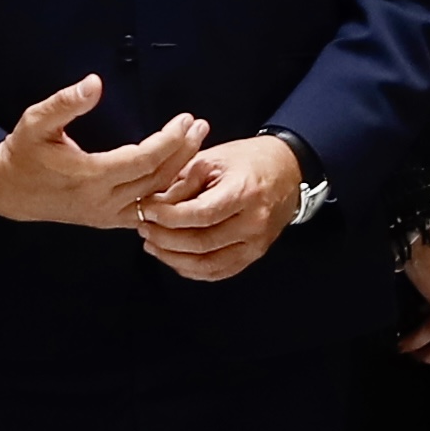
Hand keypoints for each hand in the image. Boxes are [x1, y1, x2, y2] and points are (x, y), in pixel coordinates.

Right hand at [0, 73, 205, 232]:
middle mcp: (104, 201)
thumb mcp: (36, 122)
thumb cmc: (24, 153)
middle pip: (158, 179)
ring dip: (183, 173)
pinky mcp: (109, 221)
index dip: (170, 140)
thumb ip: (65, 102)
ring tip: (199, 146)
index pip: (144, 159)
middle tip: (200, 126)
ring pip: (158, 199)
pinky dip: (169, 194)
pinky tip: (183, 173)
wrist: (9, 191)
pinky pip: (149, 211)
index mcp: (90, 176)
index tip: (185, 118)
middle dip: (184, 152)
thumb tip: (95, 83)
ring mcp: (108, 215)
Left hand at [140, 132, 306, 283]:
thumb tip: (153, 203)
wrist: (286, 170)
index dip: (168, 216)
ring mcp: (256, 244)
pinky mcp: (254, 256)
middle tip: (143, 228)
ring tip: (151, 244)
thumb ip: (182, 182)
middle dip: (165, 238)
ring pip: (207, 264)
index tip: (146, 210)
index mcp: (244, 192)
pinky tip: (173, 258)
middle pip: (200, 242)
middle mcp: (253, 222)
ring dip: (173, 258)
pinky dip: (191, 270)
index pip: (200, 214)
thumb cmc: (246, 160)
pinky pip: (218, 272)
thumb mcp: (212, 158)